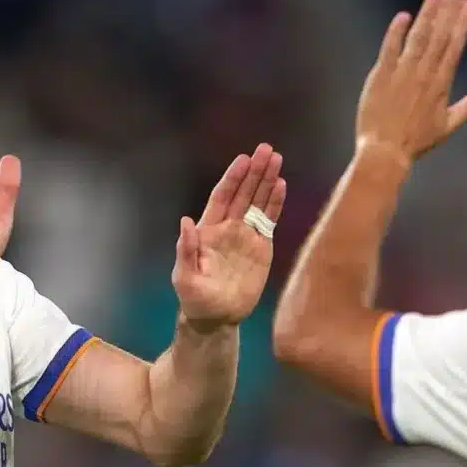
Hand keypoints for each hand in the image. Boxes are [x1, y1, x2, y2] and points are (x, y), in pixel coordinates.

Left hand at [172, 143, 285, 328]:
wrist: (217, 317)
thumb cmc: (195, 298)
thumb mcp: (184, 276)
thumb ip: (186, 250)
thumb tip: (186, 221)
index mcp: (209, 229)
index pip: (223, 196)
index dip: (233, 177)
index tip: (244, 159)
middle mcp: (229, 226)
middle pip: (244, 193)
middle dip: (255, 171)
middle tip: (267, 149)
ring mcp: (246, 235)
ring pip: (258, 202)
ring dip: (267, 181)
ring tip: (277, 159)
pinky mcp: (261, 247)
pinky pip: (269, 221)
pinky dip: (276, 203)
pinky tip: (281, 186)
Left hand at [355, 0, 466, 166]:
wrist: (385, 152)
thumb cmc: (415, 142)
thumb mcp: (447, 126)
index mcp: (441, 84)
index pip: (454, 47)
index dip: (461, 24)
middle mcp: (424, 76)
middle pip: (439, 36)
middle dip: (448, 10)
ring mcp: (402, 75)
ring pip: (418, 39)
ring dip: (427, 14)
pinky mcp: (380, 77)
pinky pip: (389, 50)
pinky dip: (396, 33)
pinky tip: (403, 16)